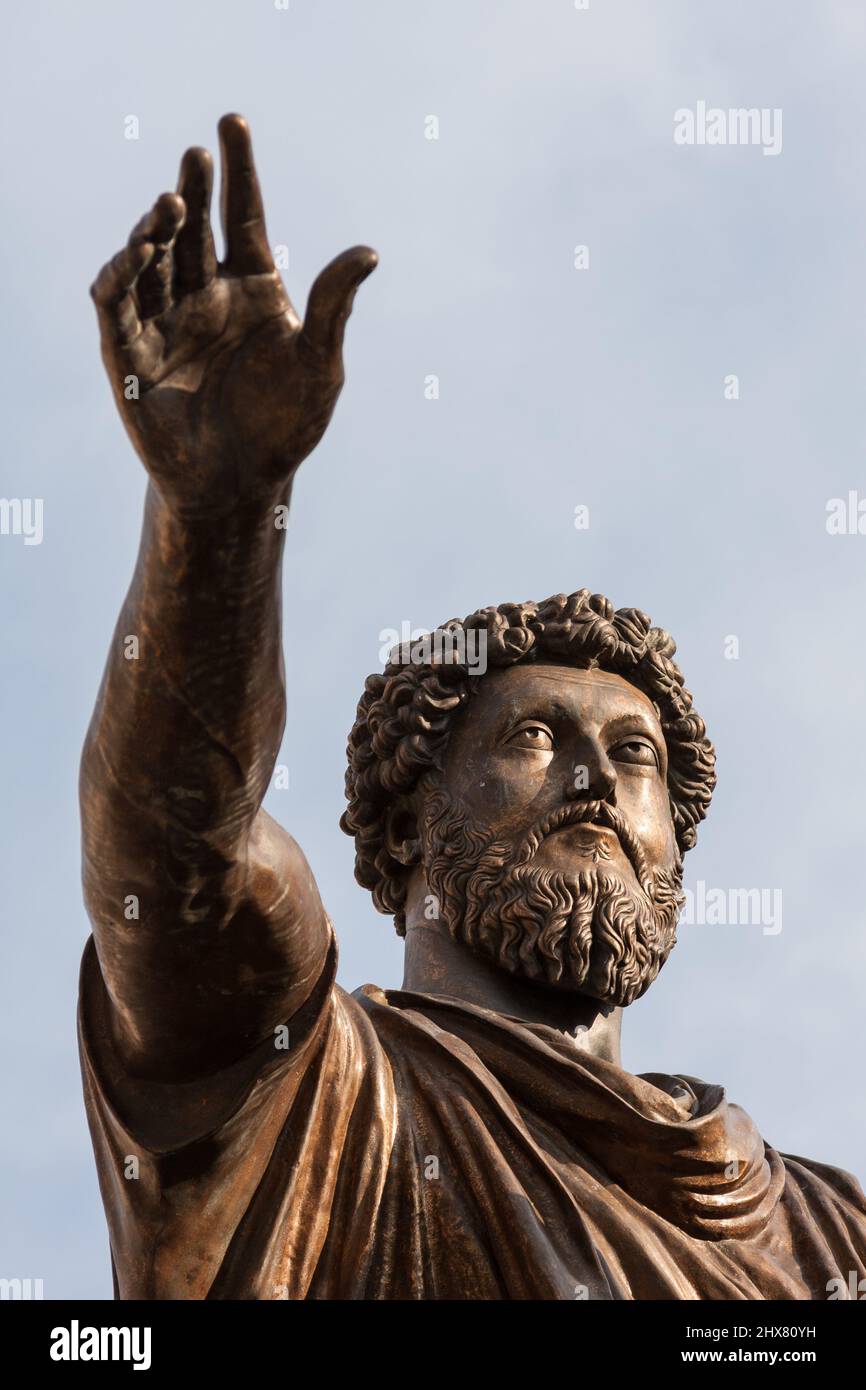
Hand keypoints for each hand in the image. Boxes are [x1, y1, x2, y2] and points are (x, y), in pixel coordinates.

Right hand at [91, 113, 376, 516]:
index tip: (232, 121)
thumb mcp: (321, 366)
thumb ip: (334, 308)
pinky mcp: (130, 353)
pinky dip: (119, 275)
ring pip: (152, 258)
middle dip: (192, 189)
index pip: (244, 214)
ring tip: (170, 205)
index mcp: (253, 287)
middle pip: (194, 227)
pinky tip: (134, 253)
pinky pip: (115, 304)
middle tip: (196, 156)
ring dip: (156, 228)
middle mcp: (206, 293)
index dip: (239, 170)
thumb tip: (370, 253)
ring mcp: (165, 320)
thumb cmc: (286, 427)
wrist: (242, 485)